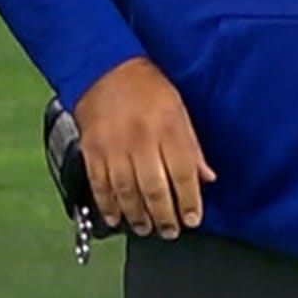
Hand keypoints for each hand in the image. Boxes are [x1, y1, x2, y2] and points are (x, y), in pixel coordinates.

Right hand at [71, 58, 216, 238]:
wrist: (104, 68)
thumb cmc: (146, 87)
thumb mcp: (179, 109)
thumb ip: (192, 146)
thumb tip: (206, 178)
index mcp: (167, 127)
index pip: (183, 174)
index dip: (189, 201)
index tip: (192, 219)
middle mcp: (141, 139)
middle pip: (155, 189)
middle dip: (165, 216)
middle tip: (170, 230)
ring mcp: (113, 146)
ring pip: (126, 192)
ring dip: (137, 216)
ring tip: (146, 228)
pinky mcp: (92, 150)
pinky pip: (100, 185)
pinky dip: (107, 205)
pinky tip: (116, 217)